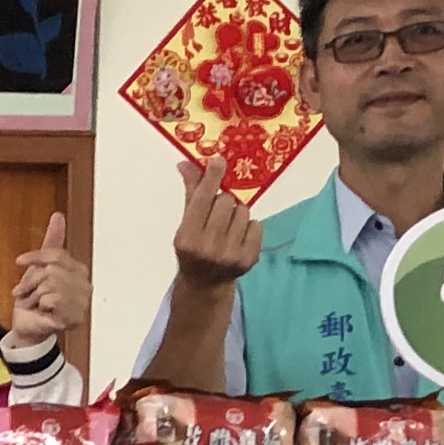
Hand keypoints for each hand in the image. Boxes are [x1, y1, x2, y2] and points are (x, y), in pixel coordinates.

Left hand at [3, 211, 88, 351]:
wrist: (27, 327)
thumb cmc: (34, 299)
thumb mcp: (39, 268)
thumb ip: (51, 243)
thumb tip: (58, 216)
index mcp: (79, 270)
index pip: (57, 255)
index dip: (36, 256)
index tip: (19, 261)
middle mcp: (85, 285)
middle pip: (52, 269)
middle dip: (31, 281)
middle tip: (25, 293)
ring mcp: (82, 303)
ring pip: (51, 283)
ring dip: (33, 295)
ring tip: (33, 303)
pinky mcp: (74, 317)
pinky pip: (52, 298)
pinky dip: (39, 305)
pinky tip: (41, 311)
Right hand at [171, 158, 261, 295]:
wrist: (204, 284)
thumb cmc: (194, 248)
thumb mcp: (187, 224)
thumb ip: (191, 193)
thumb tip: (187, 164)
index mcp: (188, 237)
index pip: (202, 200)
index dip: (211, 177)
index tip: (219, 160)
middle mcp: (208, 248)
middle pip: (226, 201)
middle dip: (224, 201)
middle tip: (218, 213)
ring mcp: (229, 255)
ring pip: (243, 212)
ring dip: (237, 214)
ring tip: (227, 228)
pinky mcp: (248, 260)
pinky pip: (256, 226)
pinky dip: (249, 228)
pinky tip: (238, 238)